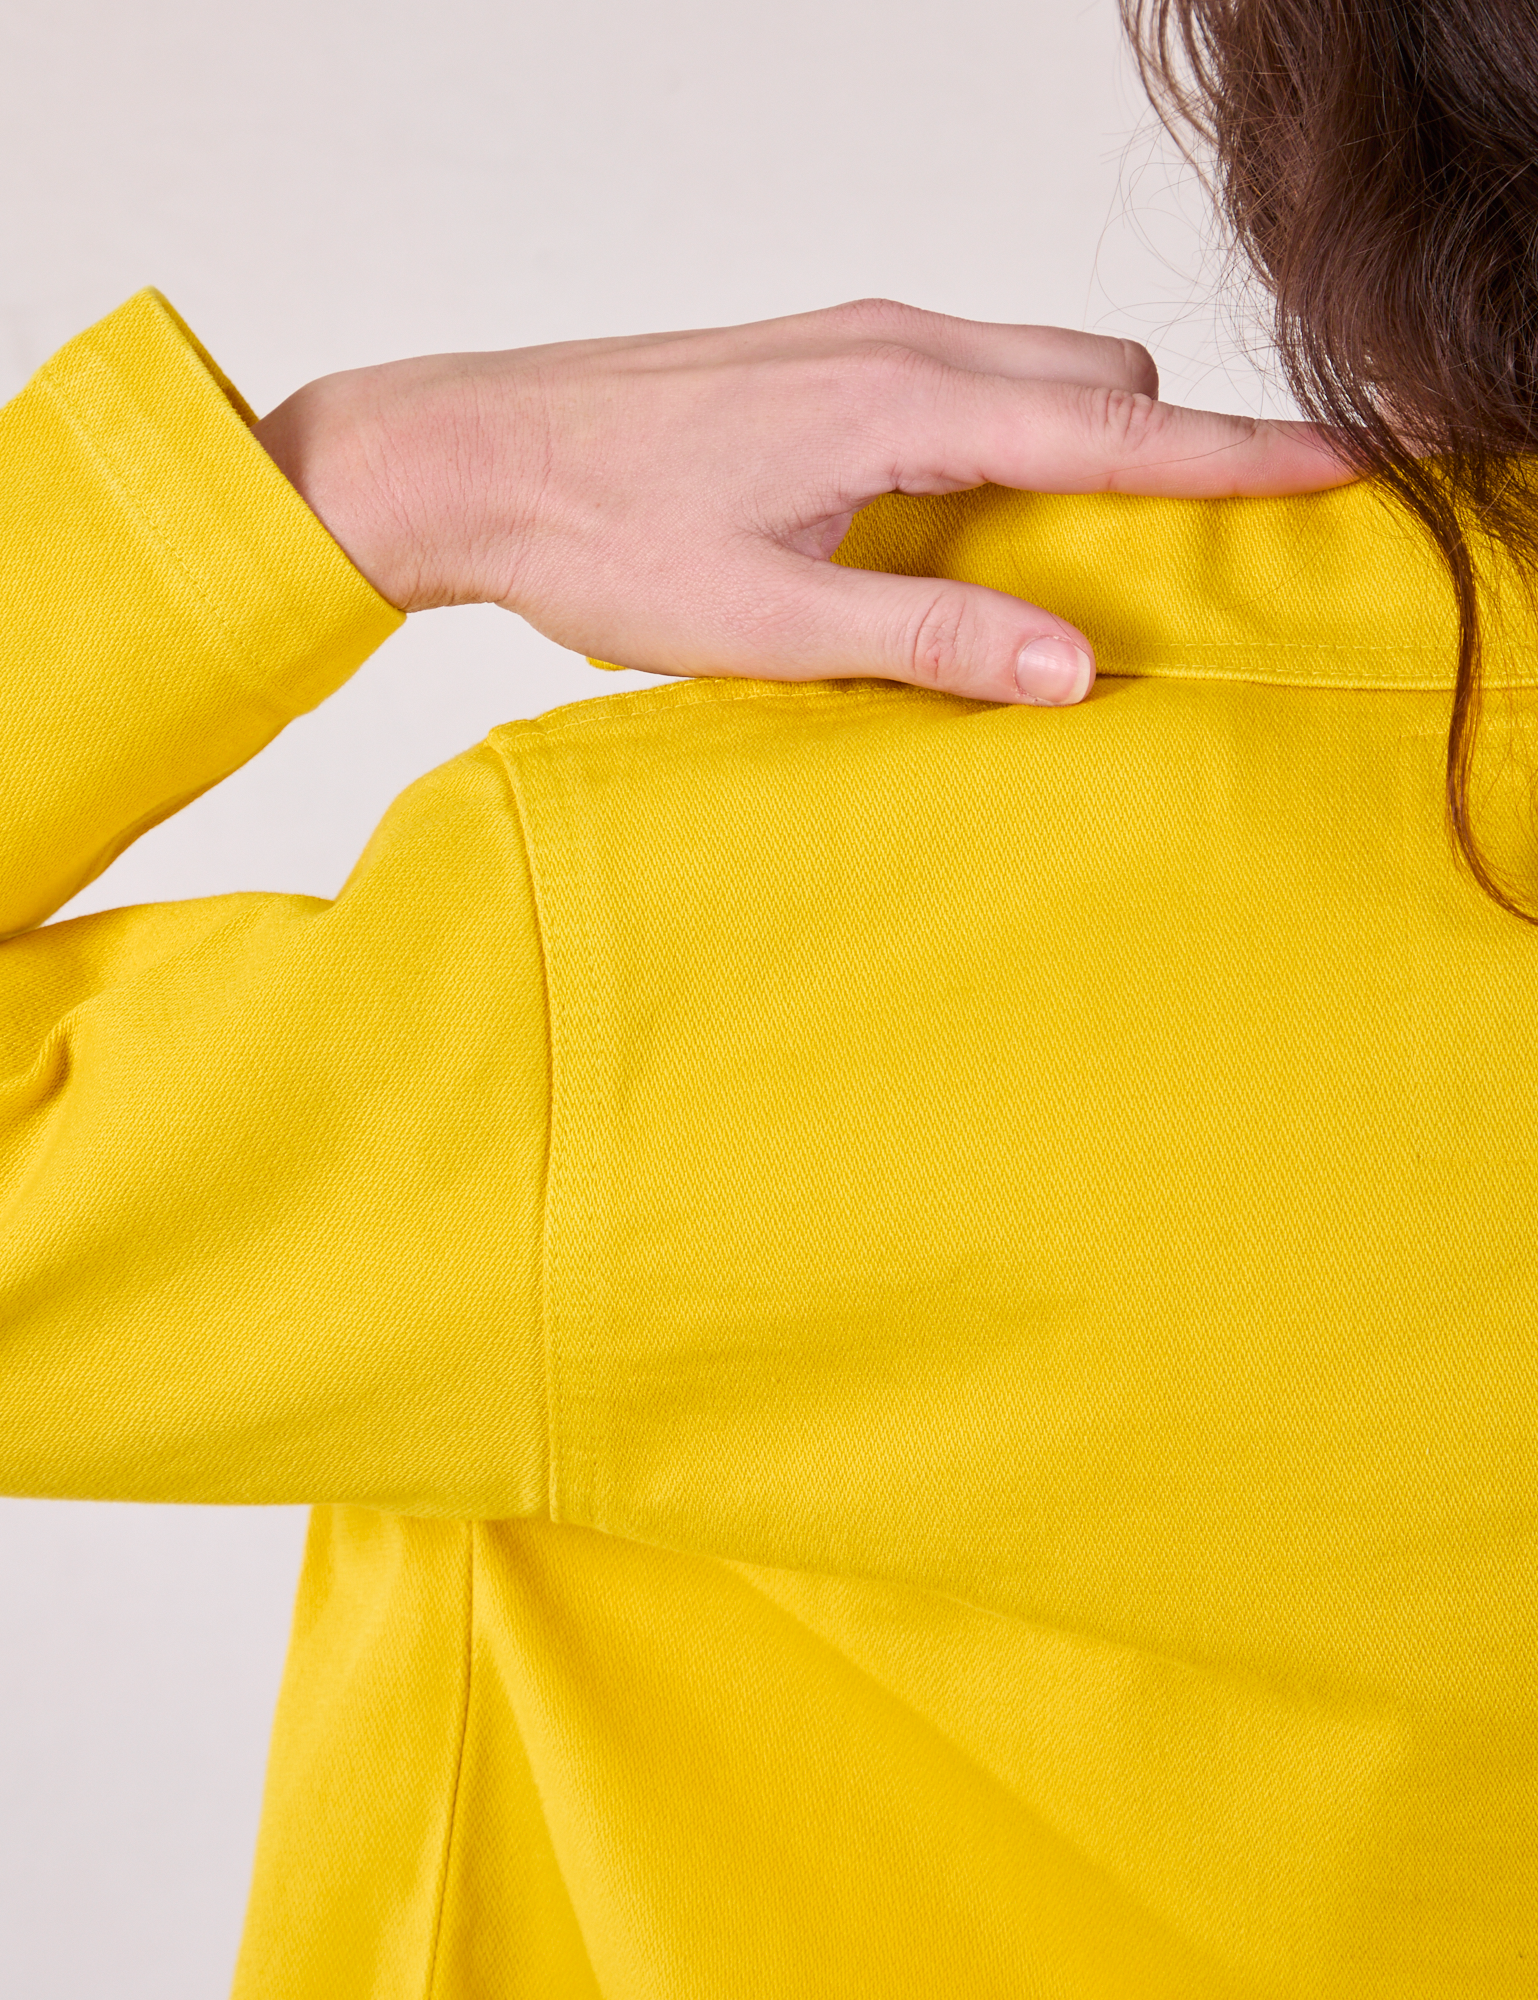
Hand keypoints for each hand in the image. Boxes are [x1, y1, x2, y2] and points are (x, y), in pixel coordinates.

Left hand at [253, 298, 1351, 706]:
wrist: (460, 458)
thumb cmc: (595, 537)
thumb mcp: (768, 623)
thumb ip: (929, 640)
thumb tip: (1073, 666)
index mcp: (898, 403)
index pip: (1111, 432)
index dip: (1234, 458)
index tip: (1335, 466)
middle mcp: (892, 344)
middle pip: (1094, 381)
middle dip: (1167, 452)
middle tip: (1204, 552)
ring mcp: (853, 339)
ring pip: (1030, 371)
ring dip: (1083, 447)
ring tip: (1091, 556)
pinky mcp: (816, 358)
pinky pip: (964, 377)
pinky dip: (1009, 436)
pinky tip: (972, 520)